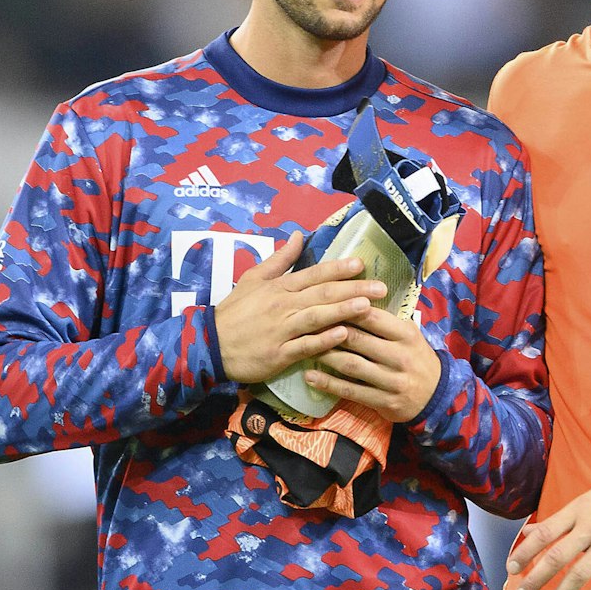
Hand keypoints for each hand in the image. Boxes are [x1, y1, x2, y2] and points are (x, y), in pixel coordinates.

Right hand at [213, 231, 385, 383]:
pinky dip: (323, 340)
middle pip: (322, 294)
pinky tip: (342, 336)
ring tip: (366, 306)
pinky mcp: (279, 354)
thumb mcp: (253, 279)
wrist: (211, 344)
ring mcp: (282, 330)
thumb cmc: (236, 312)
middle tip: (380, 287)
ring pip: (316, 318)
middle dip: (352, 289)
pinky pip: (304, 345)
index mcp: (279, 287)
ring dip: (342, 310)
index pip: (313, 274)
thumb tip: (298, 236)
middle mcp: (283, 306)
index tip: (360, 264)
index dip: (338, 269)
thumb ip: (279, 259)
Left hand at [303, 307, 442, 422]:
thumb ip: (385, 321)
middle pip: (357, 339)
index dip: (345, 308)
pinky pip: (351, 391)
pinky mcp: (383, 401)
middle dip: (328, 330)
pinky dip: (329, 383)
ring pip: (351, 365)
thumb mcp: (409, 335)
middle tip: (306, 323)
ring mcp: (392, 380)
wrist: (436, 396)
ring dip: (325, 355)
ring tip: (304, 347)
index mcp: (406, 334)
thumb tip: (352, 299)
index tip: (324, 303)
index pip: (371, 316)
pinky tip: (311, 377)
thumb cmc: (416, 358)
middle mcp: (400, 356)